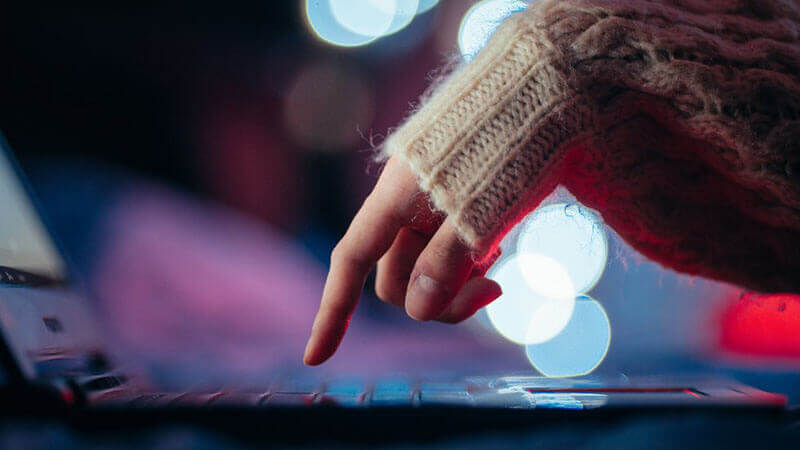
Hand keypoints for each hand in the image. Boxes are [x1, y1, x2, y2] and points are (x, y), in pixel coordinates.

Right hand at [303, 158, 501, 364]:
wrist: (542, 90)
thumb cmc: (510, 142)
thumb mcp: (480, 208)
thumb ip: (446, 261)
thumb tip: (415, 310)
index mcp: (394, 197)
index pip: (351, 262)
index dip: (332, 311)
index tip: (317, 359)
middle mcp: (403, 206)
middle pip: (396, 279)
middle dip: (435, 301)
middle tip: (494, 292)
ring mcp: (427, 210)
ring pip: (424, 272)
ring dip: (456, 284)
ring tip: (499, 263)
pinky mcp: (452, 211)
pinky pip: (447, 254)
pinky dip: (469, 264)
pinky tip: (499, 248)